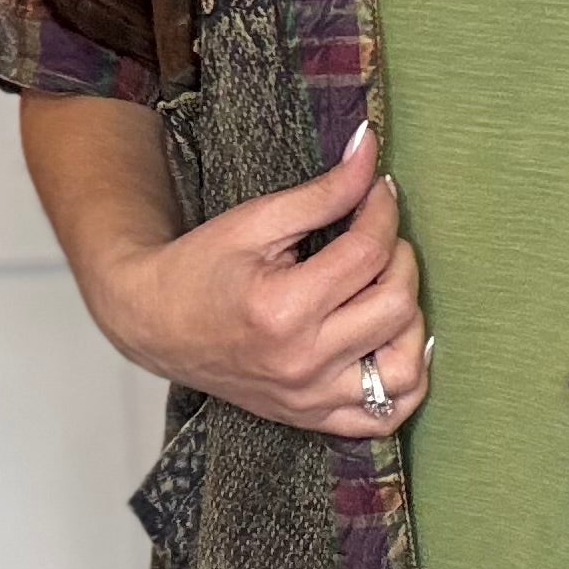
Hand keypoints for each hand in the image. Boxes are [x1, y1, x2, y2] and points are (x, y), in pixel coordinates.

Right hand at [95, 121, 429, 437]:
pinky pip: (385, 418)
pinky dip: (407, 382)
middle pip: (396, 307)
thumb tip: (370, 150)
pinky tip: (394, 342)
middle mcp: (303, 364)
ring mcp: (310, 399)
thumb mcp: (256, 221)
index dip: (383, 212)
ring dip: (413, 322)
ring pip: (405, 370)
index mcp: (283, 310)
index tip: (380, 192)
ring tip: (387, 290)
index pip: (368, 254)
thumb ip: (322, 192)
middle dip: (401, 259)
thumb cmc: (199, 269)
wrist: (155, 324)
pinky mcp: (313, 417)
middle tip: (380, 237)